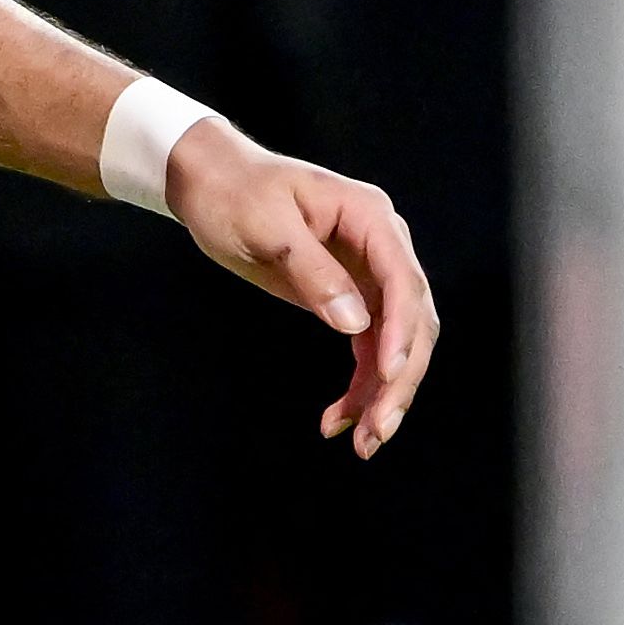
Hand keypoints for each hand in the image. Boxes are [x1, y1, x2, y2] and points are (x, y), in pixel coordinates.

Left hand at [165, 119, 438, 458]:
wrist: (211, 181)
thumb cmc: (234, 192)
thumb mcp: (265, 225)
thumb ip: (311, 270)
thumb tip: (355, 324)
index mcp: (371, 217)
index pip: (402, 281)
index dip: (402, 331)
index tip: (389, 374)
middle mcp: (382, 246)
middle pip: (412, 321)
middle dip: (399, 379)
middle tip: (377, 430)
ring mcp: (370, 274)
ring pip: (396, 344)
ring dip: (384, 394)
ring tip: (362, 443)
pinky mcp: (352, 298)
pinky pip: (369, 348)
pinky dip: (361, 386)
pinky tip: (338, 420)